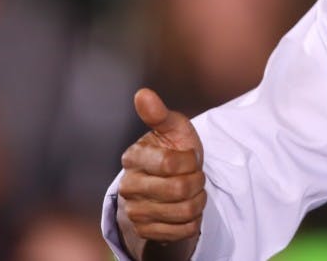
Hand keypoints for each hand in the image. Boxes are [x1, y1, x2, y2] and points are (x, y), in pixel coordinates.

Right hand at [117, 88, 205, 259]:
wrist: (172, 184)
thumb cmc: (174, 150)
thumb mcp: (172, 128)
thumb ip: (159, 114)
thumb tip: (142, 93)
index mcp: (132, 157)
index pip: (169, 163)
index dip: (189, 160)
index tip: (189, 157)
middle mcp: (128, 187)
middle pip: (179, 190)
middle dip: (197, 181)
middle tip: (194, 175)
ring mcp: (135, 212)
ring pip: (184, 212)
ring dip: (198, 201)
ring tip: (191, 191)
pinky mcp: (146, 232)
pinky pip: (184, 231)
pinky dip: (194, 220)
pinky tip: (186, 209)